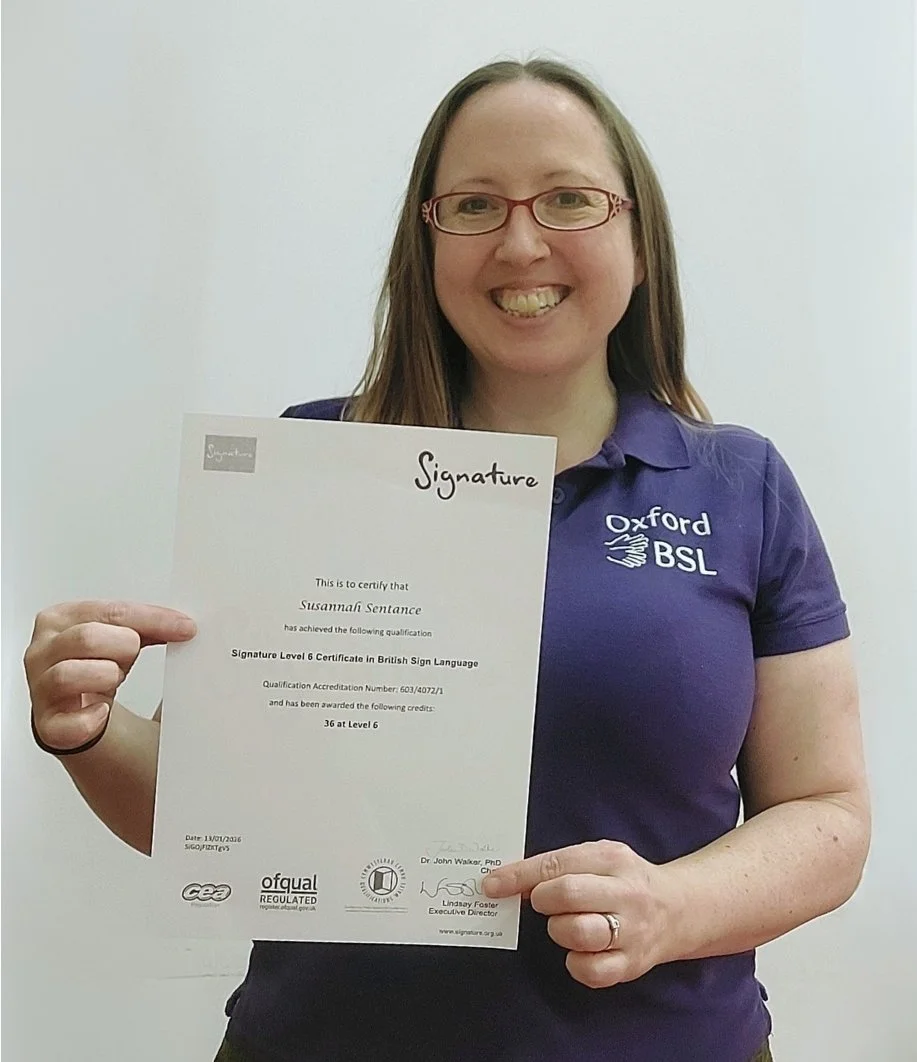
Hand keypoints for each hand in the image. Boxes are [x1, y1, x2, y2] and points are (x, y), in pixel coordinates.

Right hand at [24, 601, 195, 752]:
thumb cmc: (97, 665)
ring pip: (70, 674)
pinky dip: (90, 720)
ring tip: (113, 679)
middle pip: (88, 638)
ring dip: (106, 677)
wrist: (76, 708)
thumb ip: (147, 627)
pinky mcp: (46, 725)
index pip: (111, 612)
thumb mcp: (120, 636)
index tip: (185, 627)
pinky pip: (66, 724)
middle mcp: (43, 651)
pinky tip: (103, 713)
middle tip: (131, 657)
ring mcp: (40, 688)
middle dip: (123, 647)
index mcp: (60, 619)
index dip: (152, 619)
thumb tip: (183, 625)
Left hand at [482, 840, 675, 988]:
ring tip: (565, 923)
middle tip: (542, 902)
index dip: (518, 876)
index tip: (491, 885)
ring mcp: (631, 931)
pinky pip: (591, 970)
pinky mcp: (632, 964)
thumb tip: (510, 882)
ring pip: (579, 933)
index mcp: (611, 859)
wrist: (679, 909)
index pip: (556, 865)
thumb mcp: (598, 857)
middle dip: (542, 900)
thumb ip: (560, 865)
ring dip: (559, 929)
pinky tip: (579, 950)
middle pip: (567, 895)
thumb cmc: (624, 880)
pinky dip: (576, 962)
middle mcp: (625, 893)